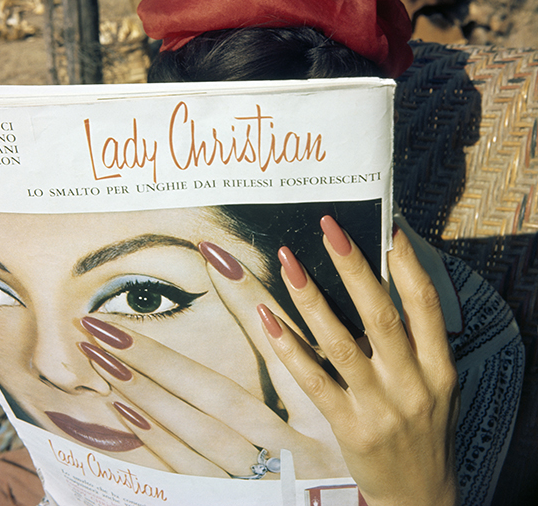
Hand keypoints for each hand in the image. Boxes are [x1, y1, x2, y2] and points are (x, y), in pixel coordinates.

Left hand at [77, 243, 347, 479]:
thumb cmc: (353, 462)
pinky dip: (157, 439)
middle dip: (160, 358)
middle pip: (221, 396)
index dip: (250, 297)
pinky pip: (192, 473)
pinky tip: (124, 407)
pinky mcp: (241, 502)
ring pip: (198, 431)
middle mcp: (300, 451)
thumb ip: (321, 364)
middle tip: (104, 324)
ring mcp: (268, 482)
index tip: (214, 254)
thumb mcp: (349, 413)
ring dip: (146, 392)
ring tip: (102, 356)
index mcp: (332, 416)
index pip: (284, 345)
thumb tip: (284, 309)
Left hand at [259, 216, 459, 505]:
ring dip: (311, 299)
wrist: (419, 495)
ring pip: (341, 343)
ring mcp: (380, 408)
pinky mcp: (349, 428)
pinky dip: (290, 348)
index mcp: (439, 368)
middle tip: (330, 229)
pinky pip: (314, 381)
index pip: (425, 305)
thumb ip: (416, 340)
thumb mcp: (437, 383)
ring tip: (288, 261)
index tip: (387, 228)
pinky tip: (268, 318)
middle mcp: (412, 384)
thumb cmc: (425, 427)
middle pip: (380, 315)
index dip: (407, 264)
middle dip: (354, 267)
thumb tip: (382, 283)